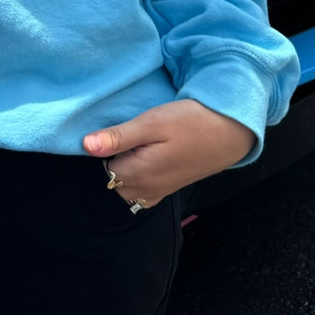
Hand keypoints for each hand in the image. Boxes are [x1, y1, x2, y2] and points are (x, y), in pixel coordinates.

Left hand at [82, 100, 254, 208]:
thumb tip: (85, 145)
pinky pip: (139, 190)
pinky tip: (146, 156)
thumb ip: (118, 137)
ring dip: (124, 168)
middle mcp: (146, 190)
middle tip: (129, 135)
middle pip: (111, 180)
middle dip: (112, 160)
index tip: (117, 131)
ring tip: (138, 144)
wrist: (228, 132)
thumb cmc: (190, 122)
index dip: (104, 147)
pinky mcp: (167, 189)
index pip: (101, 167)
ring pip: (124, 187)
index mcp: (138, 174)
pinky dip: (136, 176)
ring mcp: (157, 192)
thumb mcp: (152, 122)